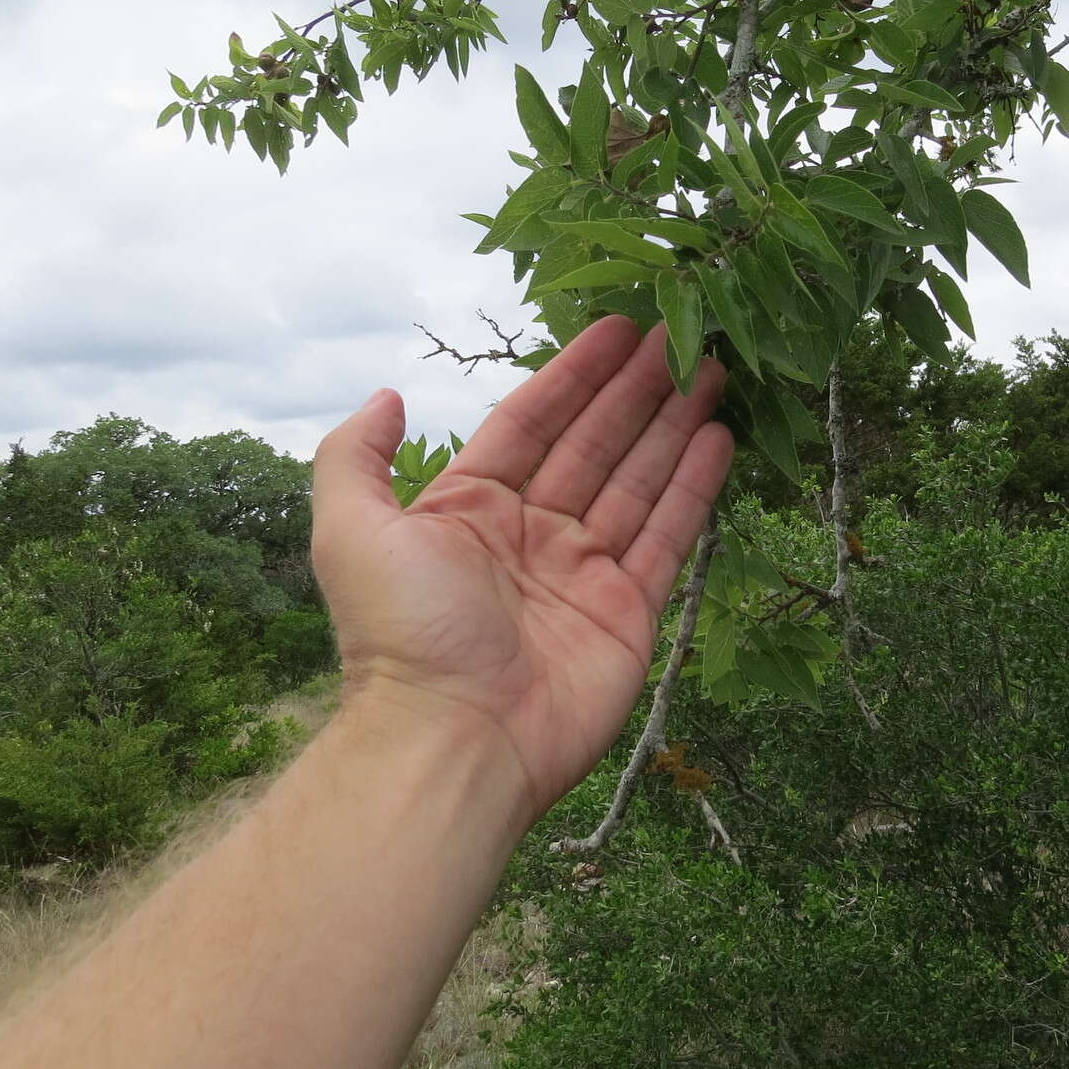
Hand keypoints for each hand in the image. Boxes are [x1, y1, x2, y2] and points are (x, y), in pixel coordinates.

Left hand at [310, 316, 731, 822]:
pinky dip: (693, 487)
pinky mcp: (628, 613)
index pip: (531, 422)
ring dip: (673, 424)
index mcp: (468, 510)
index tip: (619, 326)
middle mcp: (529, 534)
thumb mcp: (351, 531)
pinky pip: (667, 537)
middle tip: (682, 332)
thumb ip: (355, 457)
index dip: (575, 373)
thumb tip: (386, 395)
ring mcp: (583, 574)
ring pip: (637, 481)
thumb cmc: (401, 633)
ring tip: (712, 369)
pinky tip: (717, 437)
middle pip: (593, 443)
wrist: (452, 742)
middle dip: (636, 388)